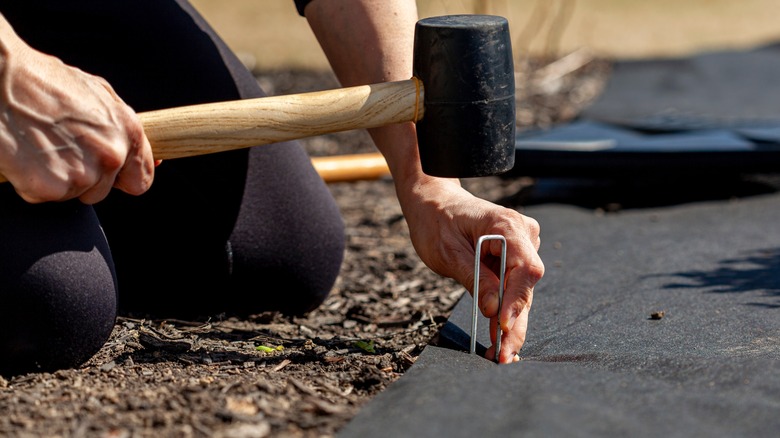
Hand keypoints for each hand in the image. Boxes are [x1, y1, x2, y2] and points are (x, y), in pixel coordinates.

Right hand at [0, 25, 154, 203]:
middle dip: (83, 176)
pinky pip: (44, 196)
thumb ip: (119, 127)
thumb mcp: (95, 93)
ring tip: (40, 145)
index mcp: (128, 131)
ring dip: (57, 178)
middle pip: (102, 190)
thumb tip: (134, 150)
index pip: (141, 180)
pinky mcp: (51, 187)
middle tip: (58, 147)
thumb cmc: (41, 81)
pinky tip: (24, 154)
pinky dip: (31, 182)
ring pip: (74, 194)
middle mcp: (111, 155)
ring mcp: (83, 174)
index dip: (122, 179)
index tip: (110, 176)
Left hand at [400, 177, 543, 363]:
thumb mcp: (448, 252)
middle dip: (514, 323)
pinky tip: (500, 340)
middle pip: (526, 286)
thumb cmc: (436, 220)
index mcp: (508, 225)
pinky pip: (513, 289)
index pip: (525, 268)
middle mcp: (523, 235)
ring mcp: (522, 246)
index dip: (516, 300)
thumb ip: (474, 278)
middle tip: (503, 355)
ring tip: (499, 355)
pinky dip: (505, 313)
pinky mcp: (514, 259)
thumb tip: (494, 310)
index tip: (502, 326)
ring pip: (521, 292)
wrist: (433, 202)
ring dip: (511, 324)